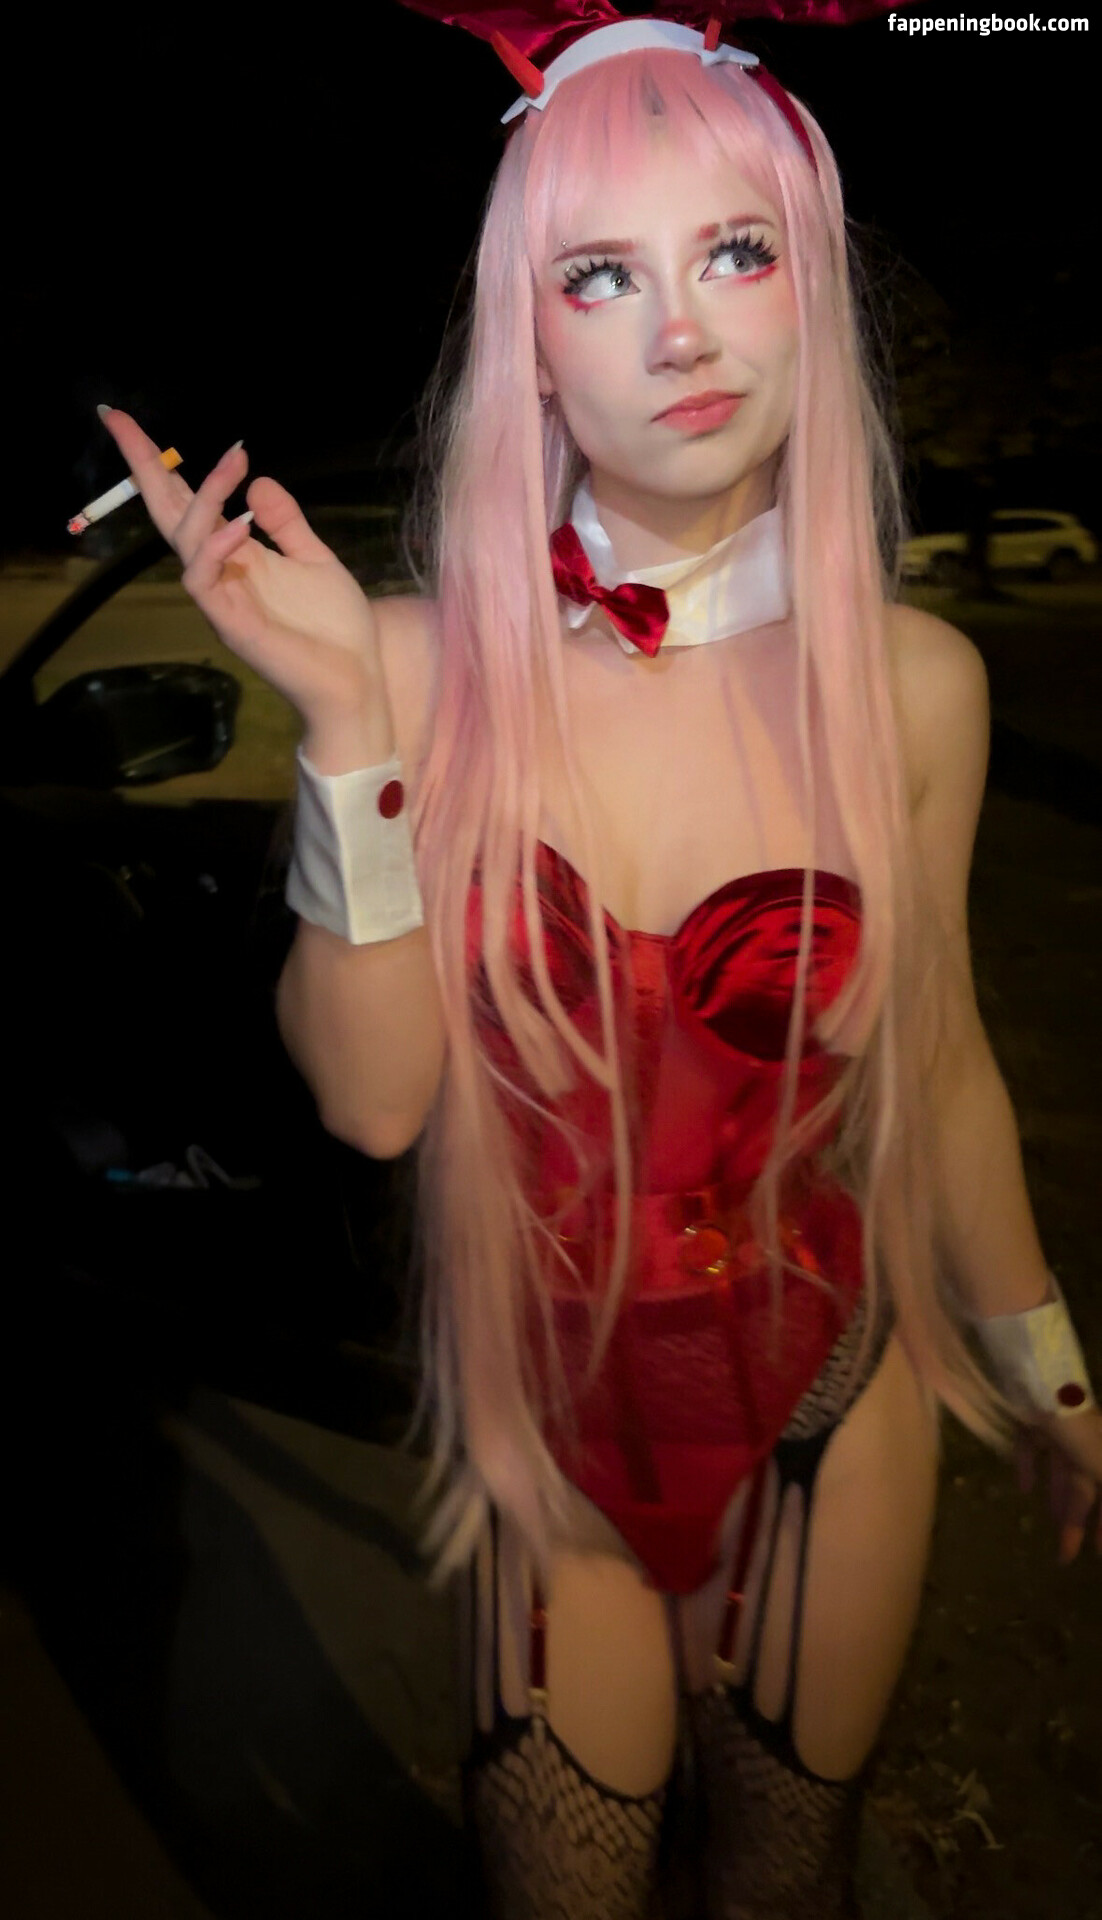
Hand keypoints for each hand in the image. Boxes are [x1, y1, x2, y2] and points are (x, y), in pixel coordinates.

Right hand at [96, 409, 380, 727]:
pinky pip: (204, 580)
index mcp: (236, 556)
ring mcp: (221, 599)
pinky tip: (239, 526)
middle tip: (119, 419)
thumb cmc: (337, 629)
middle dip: (143, 467)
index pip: (190, 503)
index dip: (160, 466)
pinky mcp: (231, 624)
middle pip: (168, 513)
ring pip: (187, 540)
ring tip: (234, 461)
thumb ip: (286, 522)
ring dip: (205, 497)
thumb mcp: (315, 559)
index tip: (128, 421)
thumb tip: (257, 480)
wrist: (356, 683)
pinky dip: (216, 549)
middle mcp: (219, 573)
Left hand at [1014, 1404, 1101, 1564]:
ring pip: (1060, 1470)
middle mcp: (1087, 1442)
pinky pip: (1032, 1447)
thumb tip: (1089, 1516)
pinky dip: (1029, 1466)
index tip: (1099, 1552)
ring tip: (1052, 1523)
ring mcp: (1061, 1430)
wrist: (1043, 1387)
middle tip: (1067, 1548)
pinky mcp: (1033, 1421)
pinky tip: (1024, 1489)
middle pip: (1084, 1487)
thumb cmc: (1080, 1431)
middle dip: (1077, 1517)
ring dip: (1057, 1497)